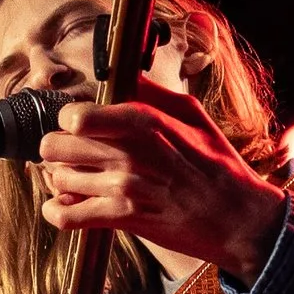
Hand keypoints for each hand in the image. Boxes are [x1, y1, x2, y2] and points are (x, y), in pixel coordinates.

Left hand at [37, 80, 287, 281]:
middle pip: (54, 145)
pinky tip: (66, 205)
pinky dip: (58, 212)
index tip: (79, 125)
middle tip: (75, 153)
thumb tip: (124, 74)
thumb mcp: (192, 115)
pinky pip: (66, 216)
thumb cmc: (218, 165)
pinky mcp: (123, 219)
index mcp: (144, 121)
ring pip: (58, 178)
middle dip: (59, 148)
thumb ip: (151, 92)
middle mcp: (128, 153)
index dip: (69, 119)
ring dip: (63, 179)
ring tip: (81, 179)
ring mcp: (123, 188)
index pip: (74, 115)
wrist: (238, 218)